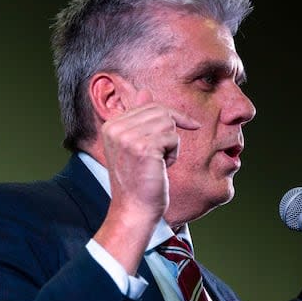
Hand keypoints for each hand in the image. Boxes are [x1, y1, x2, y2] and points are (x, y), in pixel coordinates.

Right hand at [100, 89, 199, 221]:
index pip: (149, 104)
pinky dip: (173, 153)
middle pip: (160, 111)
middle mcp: (115, 128)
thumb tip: (144, 91)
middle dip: (170, 132)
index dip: (172, 116)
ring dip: (172, 144)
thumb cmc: (138, 180)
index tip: (190, 124)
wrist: (134, 209)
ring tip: (159, 163)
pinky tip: (162, 167)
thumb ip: (139, 118)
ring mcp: (128, 137)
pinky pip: (173, 137)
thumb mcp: (136, 145)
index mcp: (111, 125)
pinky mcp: (143, 147)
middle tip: (163, 156)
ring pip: (168, 123)